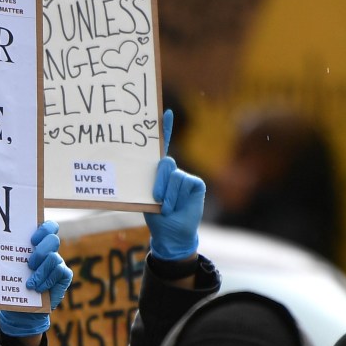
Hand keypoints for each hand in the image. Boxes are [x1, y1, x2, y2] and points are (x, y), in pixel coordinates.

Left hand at [0, 220, 71, 339]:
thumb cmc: (13, 286)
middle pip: (53, 240)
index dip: (44, 229)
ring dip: (40, 271)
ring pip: (54, 258)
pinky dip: (47, 281)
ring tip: (30, 284)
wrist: (22, 309)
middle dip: (40, 252)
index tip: (31, 240)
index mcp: (38, 245)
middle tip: (29, 264)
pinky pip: (59, 271)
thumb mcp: (7, 270)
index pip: (49, 227)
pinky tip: (38, 289)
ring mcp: (58, 263)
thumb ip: (5, 256)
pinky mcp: (63, 275)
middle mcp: (50, 251)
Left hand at [144, 109, 204, 261]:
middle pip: (164, 164)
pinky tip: (178, 206)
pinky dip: (177, 196)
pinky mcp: (196, 183)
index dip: (164, 129)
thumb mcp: (148, 197)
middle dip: (158, 183)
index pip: (162, 147)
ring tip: (167, 208)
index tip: (166, 112)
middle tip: (156, 199)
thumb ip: (154, 179)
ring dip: (166, 194)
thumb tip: (166, 160)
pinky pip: (183, 182)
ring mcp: (185, 177)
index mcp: (159, 172)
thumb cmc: (157, 216)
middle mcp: (173, 171)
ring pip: (173, 176)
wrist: (170, 233)